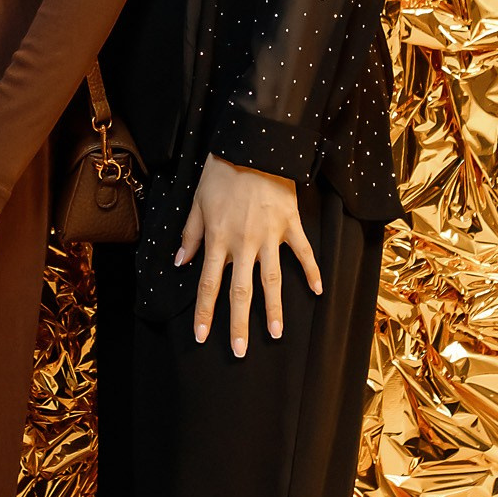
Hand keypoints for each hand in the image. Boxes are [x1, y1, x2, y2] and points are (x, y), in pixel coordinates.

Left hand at [177, 153, 322, 355]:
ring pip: (271, 279)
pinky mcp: (290, 224)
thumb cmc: (221, 172)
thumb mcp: (197, 201)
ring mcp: (269, 236)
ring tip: (277, 333)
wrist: (253, 145)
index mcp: (218, 239)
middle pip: (240, 291)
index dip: (205, 313)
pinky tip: (317, 292)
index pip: (208, 284)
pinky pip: (302, 252)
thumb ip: (190, 235)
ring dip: (274, 308)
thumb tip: (181, 263)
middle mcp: (243, 244)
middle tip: (239, 351)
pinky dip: (311, 271)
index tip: (203, 337)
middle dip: (238, 323)